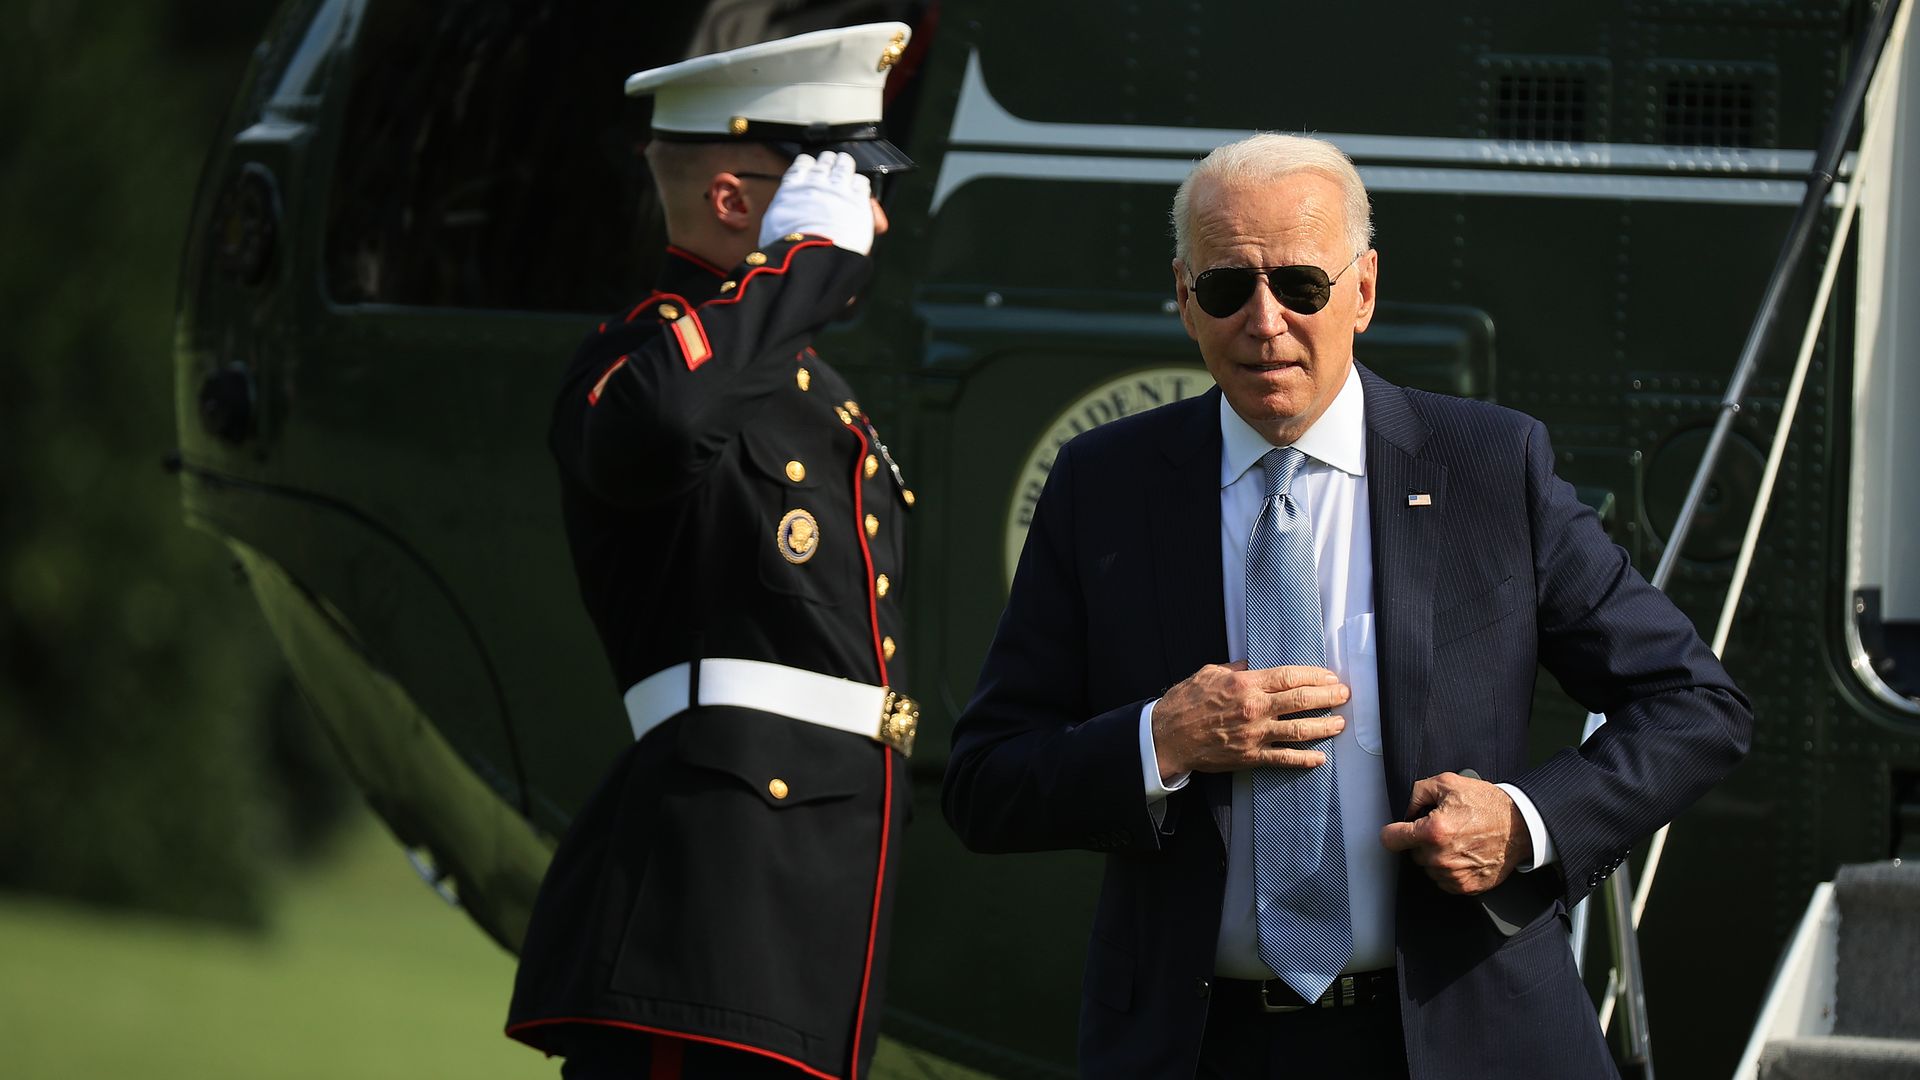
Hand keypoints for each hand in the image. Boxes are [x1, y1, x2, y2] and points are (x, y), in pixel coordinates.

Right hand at [757, 151, 874, 254]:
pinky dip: (860, 182)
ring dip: (844, 164)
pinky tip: (859, 186)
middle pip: (825, 162)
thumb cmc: (789, 246)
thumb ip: (780, 211)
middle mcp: (816, 183)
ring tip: (845, 165)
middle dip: (828, 161)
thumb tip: (781, 214)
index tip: (809, 164)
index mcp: (793, 188)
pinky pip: (862, 182)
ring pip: (844, 166)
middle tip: (830, 162)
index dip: (807, 163)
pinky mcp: (858, 201)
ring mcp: (838, 190)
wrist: (811, 254)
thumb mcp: (772, 225)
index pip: (801, 165)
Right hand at [1150, 662, 1347, 780]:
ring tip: (1340, 723)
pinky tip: (1320, 758)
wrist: (1167, 736)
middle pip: (1301, 700)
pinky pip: (1284, 759)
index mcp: (1245, 684)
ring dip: (1324, 726)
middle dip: (1328, 697)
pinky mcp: (1250, 757)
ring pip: (1300, 730)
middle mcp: (1254, 708)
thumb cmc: (1185, 702)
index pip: (1290, 676)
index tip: (1329, 676)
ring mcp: (1254, 734)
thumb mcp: (1210, 673)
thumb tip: (1257, 665)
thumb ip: (1237, 669)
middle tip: (1344, 695)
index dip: (1315, 676)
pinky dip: (1304, 759)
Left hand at [1378, 772, 1531, 894]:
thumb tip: (1405, 811)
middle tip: (1444, 829)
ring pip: (1428, 868)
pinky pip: (1444, 881)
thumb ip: (1417, 793)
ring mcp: (1453, 875)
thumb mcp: (1448, 783)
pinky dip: (1449, 870)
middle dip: (1421, 841)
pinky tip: (1463, 855)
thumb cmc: (1487, 804)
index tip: (1397, 831)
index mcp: (1433, 832)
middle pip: (1412, 853)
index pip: (1391, 839)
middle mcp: (1440, 858)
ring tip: (1457, 841)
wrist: (1521, 825)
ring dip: (1435, 857)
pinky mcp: (1466, 887)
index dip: (1392, 832)